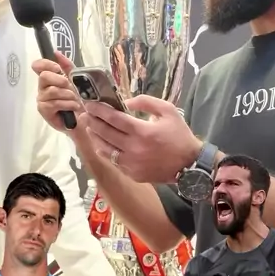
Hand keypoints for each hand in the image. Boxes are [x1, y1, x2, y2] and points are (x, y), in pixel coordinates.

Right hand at [32, 52, 84, 133]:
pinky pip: (55, 102)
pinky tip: (73, 108)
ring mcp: (41, 99)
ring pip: (53, 91)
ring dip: (68, 95)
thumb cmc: (77, 100)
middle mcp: (42, 88)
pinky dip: (68, 104)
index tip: (58, 68)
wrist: (82, 119)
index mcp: (49, 79)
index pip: (39, 66)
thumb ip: (67, 66)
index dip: (46, 64)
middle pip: (44, 76)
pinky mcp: (44, 110)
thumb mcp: (75, 80)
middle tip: (70, 87)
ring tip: (75, 101)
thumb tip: (57, 53)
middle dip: (60, 80)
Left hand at [83, 94, 202, 182]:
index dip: (99, 110)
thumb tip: (126, 101)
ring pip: (105, 149)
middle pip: (105, 133)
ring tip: (89, 128)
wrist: (189, 164)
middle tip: (85, 114)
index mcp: (142, 131)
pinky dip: (105, 151)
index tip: (89, 104)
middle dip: (92, 121)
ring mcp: (131, 163)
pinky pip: (113, 161)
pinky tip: (101, 144)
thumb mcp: (168, 111)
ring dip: (94, 137)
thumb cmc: (179, 135)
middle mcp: (133, 148)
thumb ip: (146, 102)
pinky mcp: (132, 174)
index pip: (113, 118)